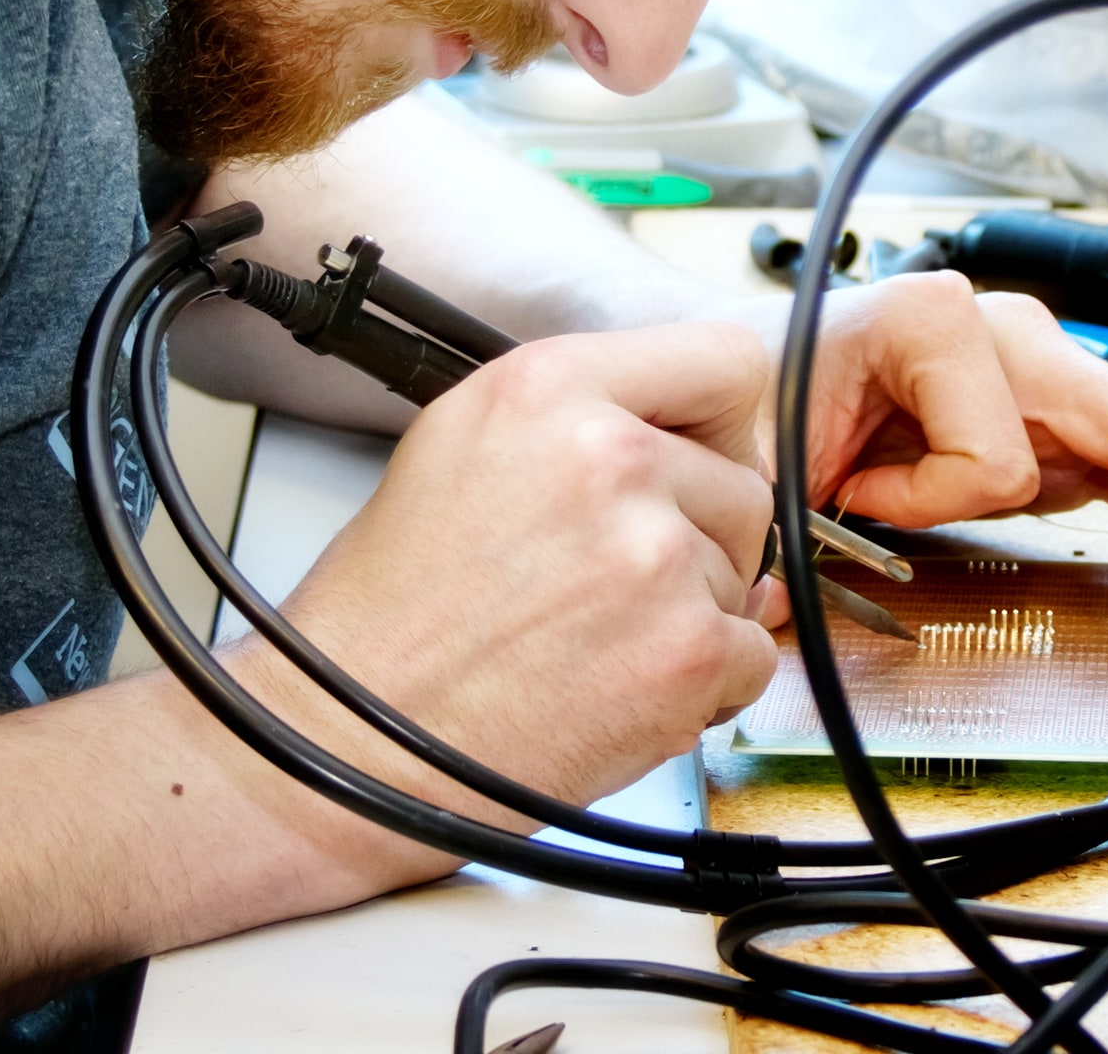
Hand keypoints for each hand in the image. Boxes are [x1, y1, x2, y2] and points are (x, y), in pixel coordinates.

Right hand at [252, 321, 779, 850]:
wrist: (354, 744)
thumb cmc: (393, 618)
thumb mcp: (462, 449)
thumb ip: (584, 418)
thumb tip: (695, 435)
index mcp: (546, 388)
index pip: (725, 362)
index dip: (724, 423)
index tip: (706, 460)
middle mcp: (607, 455)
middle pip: (744, 483)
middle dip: (700, 539)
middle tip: (610, 585)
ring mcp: (654, 553)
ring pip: (744, 576)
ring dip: (691, 616)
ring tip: (589, 641)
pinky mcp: (688, 648)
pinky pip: (752, 656)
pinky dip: (705, 686)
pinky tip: (617, 687)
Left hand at [767, 273, 1107, 641]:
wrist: (741, 367)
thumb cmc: (752, 389)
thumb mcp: (760, 445)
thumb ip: (788, 505)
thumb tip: (793, 580)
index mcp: (936, 320)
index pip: (991, 455)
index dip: (928, 501)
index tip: (857, 500)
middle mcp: (1007, 334)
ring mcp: (1042, 372)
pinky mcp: (1053, 417)